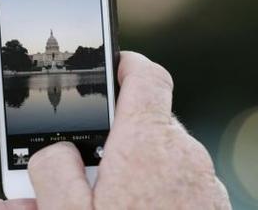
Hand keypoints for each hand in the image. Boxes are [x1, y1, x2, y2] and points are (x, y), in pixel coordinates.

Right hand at [28, 52, 230, 209]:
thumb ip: (52, 167)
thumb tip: (56, 149)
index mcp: (147, 144)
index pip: (144, 75)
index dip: (122, 63)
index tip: (106, 67)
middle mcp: (184, 156)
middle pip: (142, 122)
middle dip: (109, 138)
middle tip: (81, 173)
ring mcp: (202, 183)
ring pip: (156, 155)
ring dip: (128, 169)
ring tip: (101, 204)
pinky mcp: (208, 204)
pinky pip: (173, 180)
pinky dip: (150, 188)